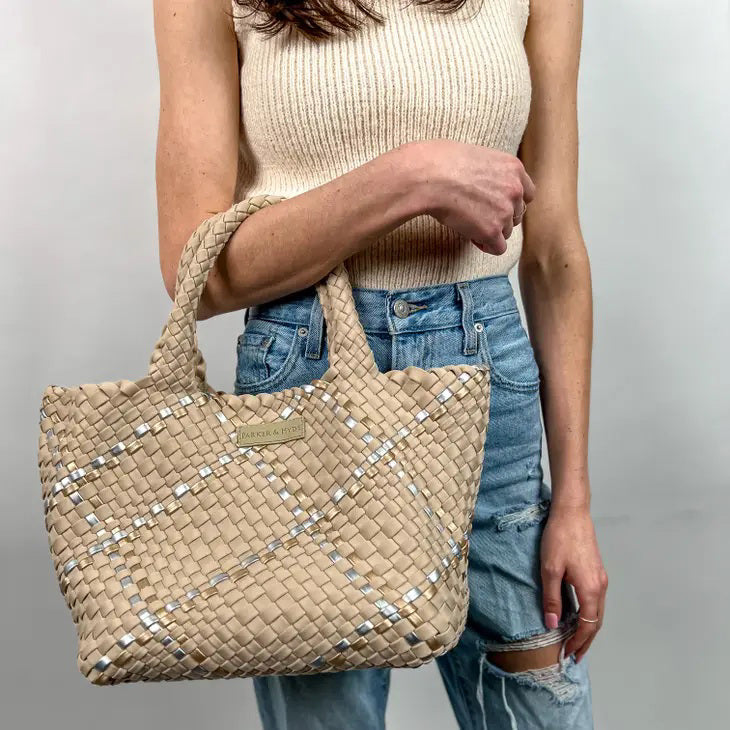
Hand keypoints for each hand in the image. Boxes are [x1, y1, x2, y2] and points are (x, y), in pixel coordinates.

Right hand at [409, 139, 535, 254]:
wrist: (428, 176)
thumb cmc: (442, 162)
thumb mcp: (478, 155)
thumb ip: (492, 172)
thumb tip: (487, 186)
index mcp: (513, 167)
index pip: (526, 193)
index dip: (511, 201)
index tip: (494, 204)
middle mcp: (515, 189)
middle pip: (517, 214)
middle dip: (500, 217)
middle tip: (477, 215)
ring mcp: (505, 211)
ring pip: (506, 232)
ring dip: (490, 230)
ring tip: (469, 222)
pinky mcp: (491, 230)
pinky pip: (497, 248)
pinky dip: (486, 245)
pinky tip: (472, 237)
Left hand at [540, 502, 607, 662]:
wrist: (572, 513)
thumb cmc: (559, 538)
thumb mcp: (550, 569)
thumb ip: (553, 598)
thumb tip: (553, 624)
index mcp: (591, 589)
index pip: (587, 626)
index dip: (577, 642)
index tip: (566, 654)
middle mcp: (600, 587)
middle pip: (596, 623)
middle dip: (585, 641)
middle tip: (574, 656)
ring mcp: (601, 578)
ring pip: (598, 612)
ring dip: (588, 629)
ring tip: (575, 641)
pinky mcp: (597, 571)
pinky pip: (596, 601)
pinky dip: (589, 615)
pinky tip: (578, 616)